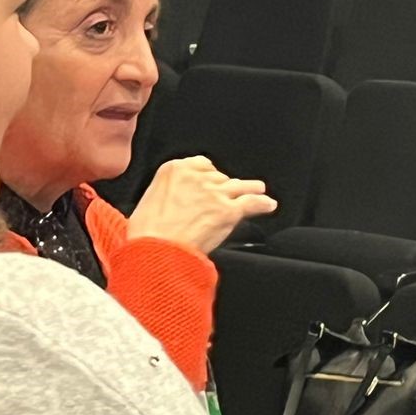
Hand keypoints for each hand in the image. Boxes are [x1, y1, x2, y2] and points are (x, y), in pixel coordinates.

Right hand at [125, 156, 278, 254]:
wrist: (155, 250)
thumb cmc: (146, 233)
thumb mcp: (148, 201)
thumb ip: (169, 194)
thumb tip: (177, 202)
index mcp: (174, 169)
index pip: (202, 164)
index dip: (209, 176)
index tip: (211, 183)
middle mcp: (197, 177)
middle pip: (220, 178)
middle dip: (224, 188)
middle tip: (226, 198)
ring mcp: (215, 193)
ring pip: (239, 187)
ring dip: (250, 189)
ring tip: (258, 191)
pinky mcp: (229, 211)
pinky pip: (253, 202)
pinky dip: (263, 204)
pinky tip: (268, 205)